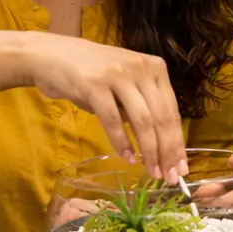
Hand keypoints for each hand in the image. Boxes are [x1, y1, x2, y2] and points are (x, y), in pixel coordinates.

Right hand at [21, 32, 185, 180]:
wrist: (50, 55)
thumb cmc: (91, 75)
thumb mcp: (126, 85)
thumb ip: (143, 107)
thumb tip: (163, 146)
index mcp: (155, 68)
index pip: (171, 111)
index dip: (178, 142)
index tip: (182, 167)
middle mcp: (141, 68)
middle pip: (161, 118)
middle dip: (167, 151)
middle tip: (170, 176)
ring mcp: (118, 74)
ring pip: (142, 120)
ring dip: (148, 151)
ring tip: (152, 171)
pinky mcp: (94, 84)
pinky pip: (113, 120)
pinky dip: (121, 142)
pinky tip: (127, 158)